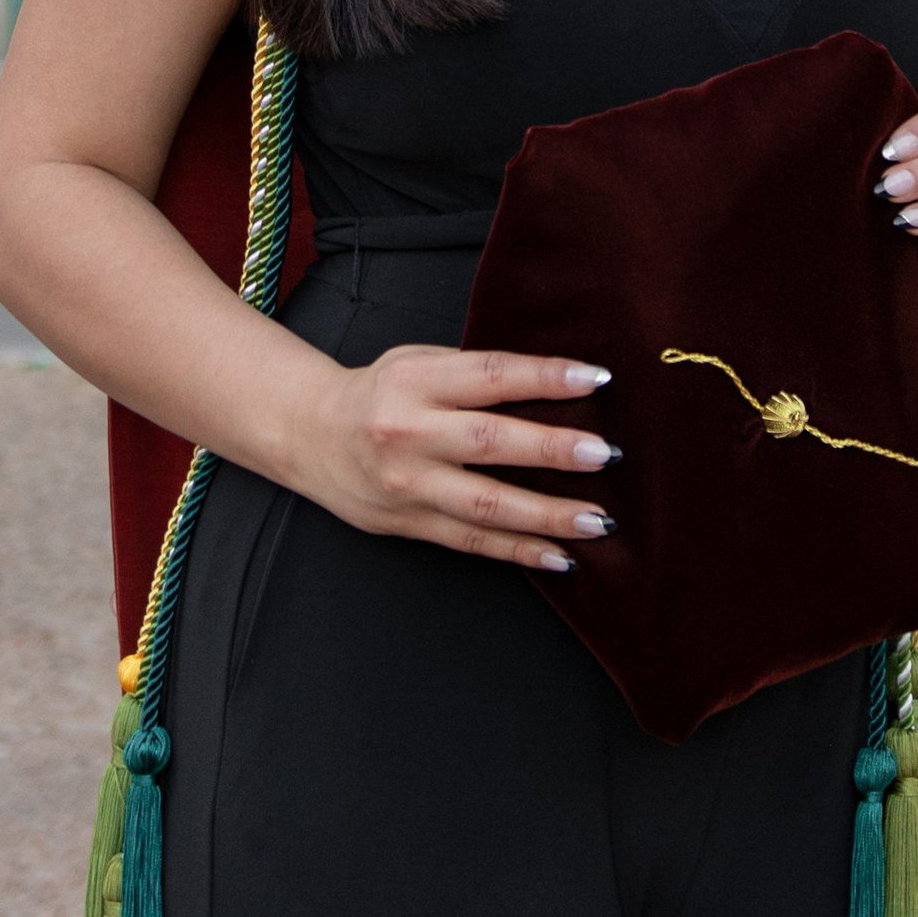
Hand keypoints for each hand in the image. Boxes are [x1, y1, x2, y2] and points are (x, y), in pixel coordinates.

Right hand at [282, 345, 620, 572]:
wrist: (311, 435)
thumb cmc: (379, 392)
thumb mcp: (419, 360)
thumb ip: (474, 373)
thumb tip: (556, 383)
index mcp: (416, 381)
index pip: (490, 376)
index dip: (545, 377)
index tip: (596, 378)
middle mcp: (409, 433)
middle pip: (490, 442)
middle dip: (553, 450)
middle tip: (606, 454)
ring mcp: (409, 484)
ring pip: (486, 505)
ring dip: (547, 515)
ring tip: (596, 520)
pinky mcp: (410, 524)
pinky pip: (473, 541)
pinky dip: (519, 551)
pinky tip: (560, 556)